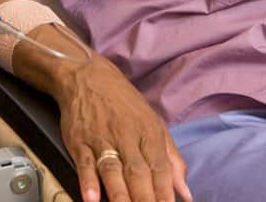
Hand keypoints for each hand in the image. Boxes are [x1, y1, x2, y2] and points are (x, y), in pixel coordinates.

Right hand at [54, 54, 191, 201]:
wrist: (87, 76)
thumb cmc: (124, 103)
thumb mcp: (154, 124)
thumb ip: (171, 160)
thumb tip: (186, 193)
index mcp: (149, 133)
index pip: (160, 169)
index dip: (166, 194)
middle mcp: (127, 137)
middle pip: (138, 173)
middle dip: (145, 200)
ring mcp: (101, 139)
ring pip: (113, 170)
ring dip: (120, 195)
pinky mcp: (79, 140)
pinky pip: (84, 163)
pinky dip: (88, 181)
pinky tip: (92, 198)